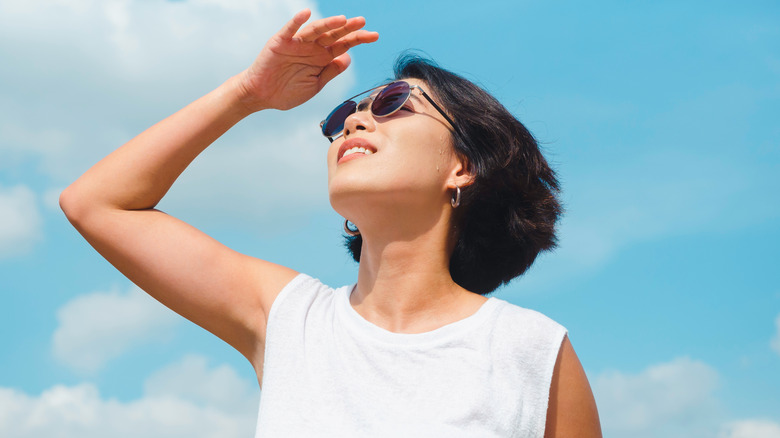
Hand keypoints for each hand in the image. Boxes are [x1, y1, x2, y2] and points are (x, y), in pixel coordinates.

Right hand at [237, 9, 378, 111]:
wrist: (262, 96)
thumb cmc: (288, 91)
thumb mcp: (315, 84)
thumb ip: (330, 71)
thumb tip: (348, 58)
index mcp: (322, 58)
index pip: (343, 45)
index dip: (358, 39)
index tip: (374, 36)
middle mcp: (311, 47)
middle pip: (333, 35)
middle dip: (348, 28)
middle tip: (362, 22)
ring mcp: (296, 43)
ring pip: (315, 30)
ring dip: (328, 24)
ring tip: (342, 20)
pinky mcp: (280, 43)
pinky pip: (289, 30)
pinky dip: (297, 21)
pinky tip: (306, 13)